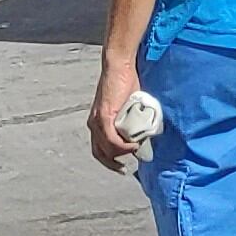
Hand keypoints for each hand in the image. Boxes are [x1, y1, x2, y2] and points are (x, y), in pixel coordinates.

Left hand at [90, 56, 144, 172]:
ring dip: (122, 153)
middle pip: (99, 152)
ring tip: (135, 149)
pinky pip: (111, 139)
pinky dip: (122, 146)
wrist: (119, 67)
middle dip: (112, 164)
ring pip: (106, 148)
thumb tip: (142, 129)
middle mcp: (93, 124)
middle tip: (125, 168)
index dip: (108, 160)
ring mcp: (97, 121)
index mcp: (96, 122)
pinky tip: (133, 146)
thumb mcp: (127, 105)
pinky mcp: (104, 116)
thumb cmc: (124, 82)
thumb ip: (130, 117)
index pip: (98, 148)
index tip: (121, 166)